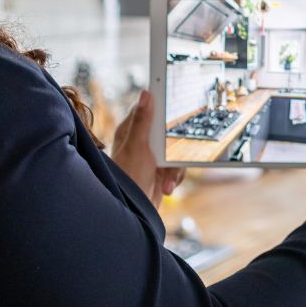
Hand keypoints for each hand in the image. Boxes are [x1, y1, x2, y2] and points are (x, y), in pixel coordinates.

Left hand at [110, 89, 185, 206]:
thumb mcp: (136, 148)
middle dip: (173, 149)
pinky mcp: (160, 171)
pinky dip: (175, 178)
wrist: (134, 216)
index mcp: (130, 131)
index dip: (161, 102)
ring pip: (176, 151)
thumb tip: (146, 93)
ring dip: (174, 169)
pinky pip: (177, 167)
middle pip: (168, 131)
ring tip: (166, 182)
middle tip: (168, 161)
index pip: (148, 109)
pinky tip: (167, 187)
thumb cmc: (127, 180)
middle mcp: (140, 142)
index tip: (174, 90)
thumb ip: (143, 121)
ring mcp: (151, 157)